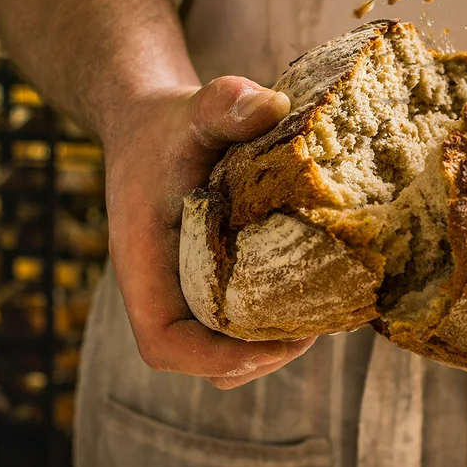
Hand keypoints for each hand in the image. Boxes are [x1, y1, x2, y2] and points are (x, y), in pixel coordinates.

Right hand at [102, 76, 313, 388]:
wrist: (152, 126)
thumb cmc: (170, 124)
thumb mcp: (194, 109)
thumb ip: (223, 104)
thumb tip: (271, 104)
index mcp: (145, 265)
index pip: (163, 343)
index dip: (214, 358)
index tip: (275, 341)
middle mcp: (163, 291)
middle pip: (201, 362)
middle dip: (259, 358)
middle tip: (315, 328)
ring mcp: (187, 293)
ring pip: (223, 352)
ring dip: (270, 348)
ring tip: (321, 319)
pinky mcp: (213, 286)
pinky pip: (239, 325)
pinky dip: (274, 323)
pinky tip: (317, 294)